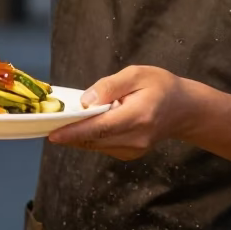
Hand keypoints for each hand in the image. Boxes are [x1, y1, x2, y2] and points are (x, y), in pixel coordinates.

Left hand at [48, 65, 191, 160]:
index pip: (100, 128)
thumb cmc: (160, 86)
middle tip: (48, 123)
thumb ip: (110, 86)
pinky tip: (86, 125)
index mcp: (138, 116)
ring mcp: (134, 150)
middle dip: (69, 133)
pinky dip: (90, 137)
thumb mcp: (136, 74)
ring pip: (96, 146)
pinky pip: (102, 147)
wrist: (183, 109)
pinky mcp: (130, 155)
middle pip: (94, 140)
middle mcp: (136, 138)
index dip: (74, 132)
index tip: (52, 134)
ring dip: (78, 135)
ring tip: (64, 121)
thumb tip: (85, 102)